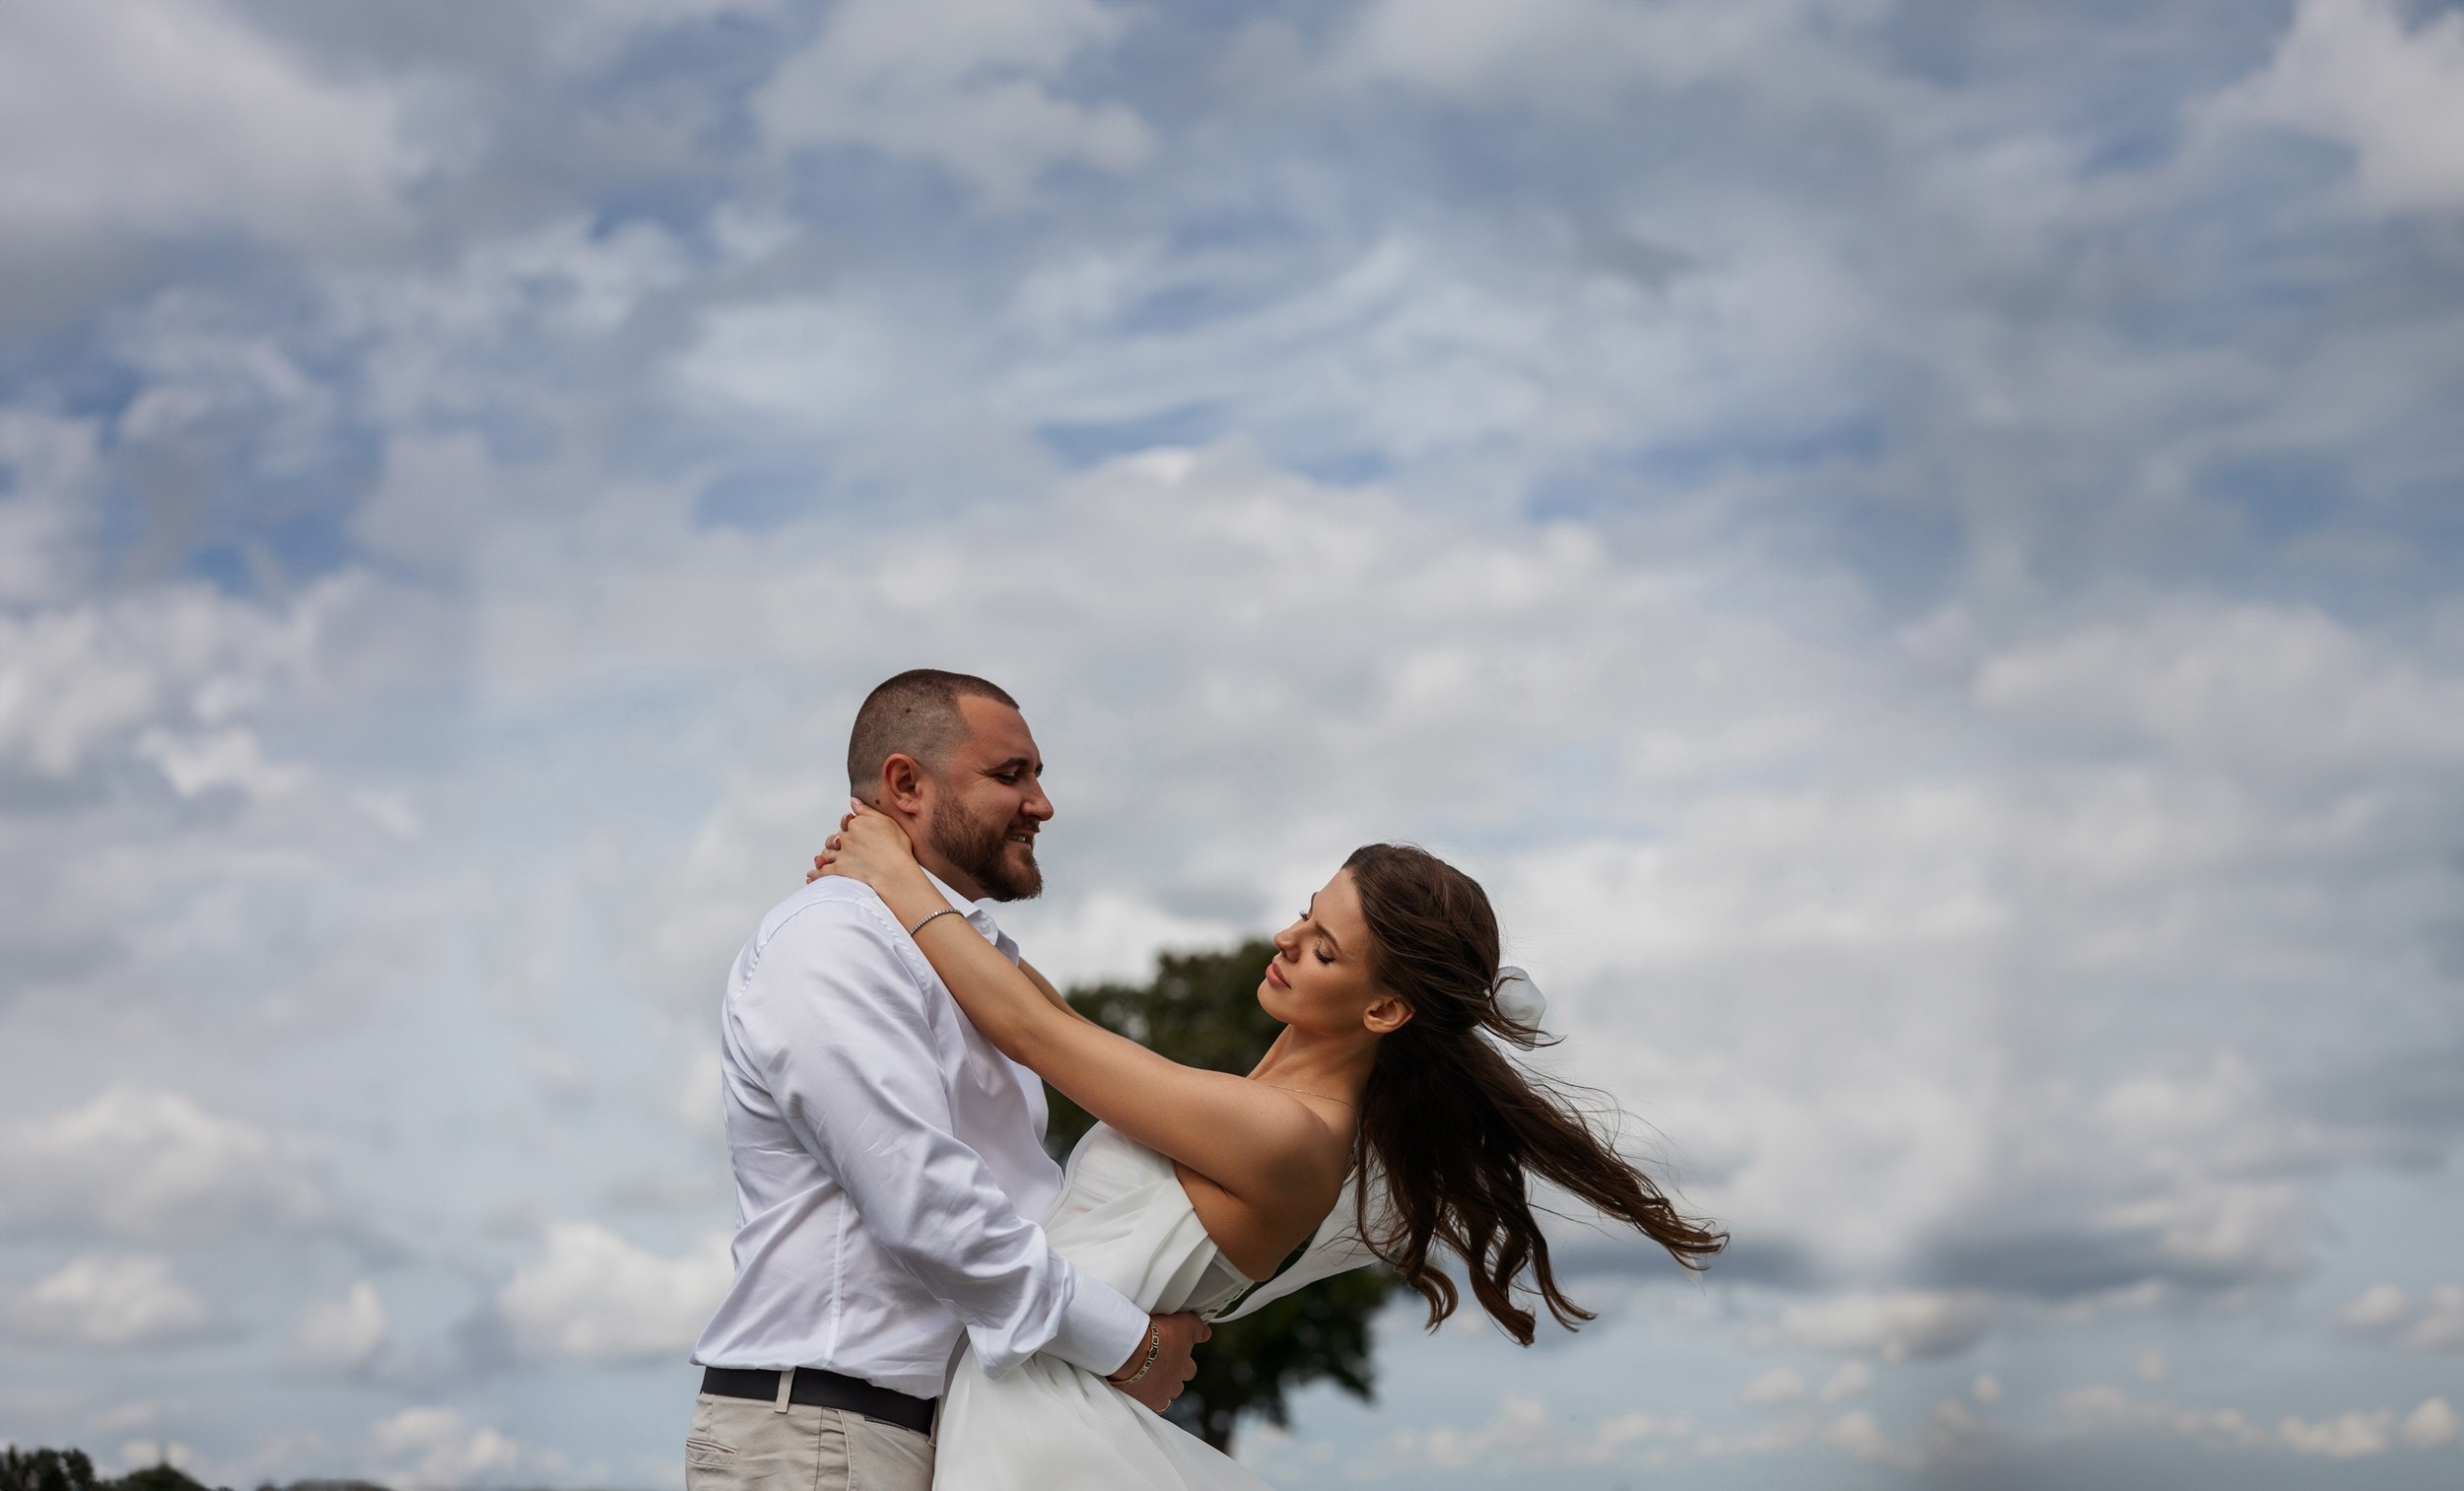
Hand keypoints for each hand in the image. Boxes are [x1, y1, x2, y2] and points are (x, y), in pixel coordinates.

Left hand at [807, 802, 926, 892]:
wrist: (894, 871)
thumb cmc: (896, 847)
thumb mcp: (887, 822)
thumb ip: (867, 811)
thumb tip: (853, 800)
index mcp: (857, 824)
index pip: (847, 824)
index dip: (850, 828)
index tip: (856, 833)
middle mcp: (846, 837)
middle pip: (835, 838)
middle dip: (836, 842)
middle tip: (842, 847)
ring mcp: (841, 854)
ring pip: (827, 853)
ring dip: (826, 856)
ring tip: (825, 860)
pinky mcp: (838, 870)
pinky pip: (822, 872)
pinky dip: (816, 873)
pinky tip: (811, 875)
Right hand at [1109, 1311, 1207, 1413]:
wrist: (1130, 1349)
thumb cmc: (1156, 1335)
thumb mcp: (1183, 1323)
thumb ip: (1197, 1328)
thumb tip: (1206, 1334)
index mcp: (1184, 1366)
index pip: (1190, 1369)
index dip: (1183, 1363)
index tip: (1174, 1356)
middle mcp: (1174, 1383)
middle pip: (1177, 1387)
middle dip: (1171, 1379)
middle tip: (1159, 1368)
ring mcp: (1158, 1394)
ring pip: (1163, 1398)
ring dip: (1158, 1390)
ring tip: (1147, 1379)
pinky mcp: (1142, 1401)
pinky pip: (1145, 1405)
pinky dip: (1143, 1398)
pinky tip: (1137, 1390)